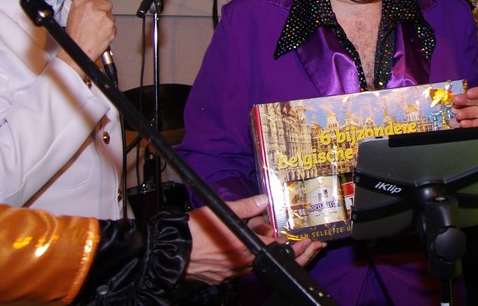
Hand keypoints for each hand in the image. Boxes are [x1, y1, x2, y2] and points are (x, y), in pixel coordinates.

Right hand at [59, 0, 115, 72]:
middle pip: (107, 2)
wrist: (79, 51)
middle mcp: (95, 7)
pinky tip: (99, 33)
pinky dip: (108, 28)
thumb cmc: (74, 35)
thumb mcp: (74, 12)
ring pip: (110, 14)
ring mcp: (105, 17)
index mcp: (83, 2)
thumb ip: (85, 1)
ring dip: (105, 20)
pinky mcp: (112, 27)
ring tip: (94, 28)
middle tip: (94, 18)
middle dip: (103, 9)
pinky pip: (112, 25)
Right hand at [184, 194, 324, 283]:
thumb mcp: (222, 212)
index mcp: (245, 249)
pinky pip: (241, 267)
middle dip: (293, 252)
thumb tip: (263, 200)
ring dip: (267, 251)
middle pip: (273, 260)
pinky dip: (249, 256)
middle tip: (310, 247)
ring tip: (266, 234)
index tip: (308, 240)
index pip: (278, 248)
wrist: (167, 252)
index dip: (295, 243)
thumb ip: (246, 207)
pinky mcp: (221, 277)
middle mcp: (241, 264)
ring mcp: (231, 273)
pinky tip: (245, 244)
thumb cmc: (191, 233)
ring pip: (257, 263)